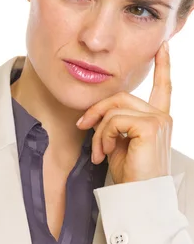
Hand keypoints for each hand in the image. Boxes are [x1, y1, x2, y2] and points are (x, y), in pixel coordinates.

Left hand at [76, 41, 172, 184]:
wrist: (138, 196)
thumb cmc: (128, 174)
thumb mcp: (118, 143)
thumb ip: (113, 123)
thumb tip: (94, 116)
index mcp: (156, 119)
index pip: (162, 87)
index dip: (163, 66)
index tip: (162, 47)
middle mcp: (162, 116)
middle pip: (120, 96)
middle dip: (96, 110)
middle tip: (81, 126)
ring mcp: (158, 120)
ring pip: (114, 109)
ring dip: (98, 131)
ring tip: (99, 152)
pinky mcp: (150, 126)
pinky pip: (114, 120)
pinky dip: (103, 136)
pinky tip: (106, 152)